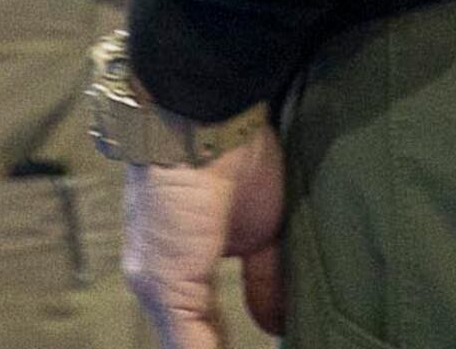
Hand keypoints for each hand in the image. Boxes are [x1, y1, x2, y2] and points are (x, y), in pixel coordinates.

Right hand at [121, 128, 287, 346]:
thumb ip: (187, 335)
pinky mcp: (268, 227)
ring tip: (291, 343)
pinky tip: (294, 325)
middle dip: (231, 342)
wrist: (205, 129)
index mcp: (162, 280)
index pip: (187, 338)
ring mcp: (233, 244)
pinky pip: (279, 276)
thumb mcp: (166, 280)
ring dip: (267, 325)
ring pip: (253, 300)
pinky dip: (286, 301)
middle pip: (217, 324)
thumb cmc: (169, 202)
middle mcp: (195, 266)